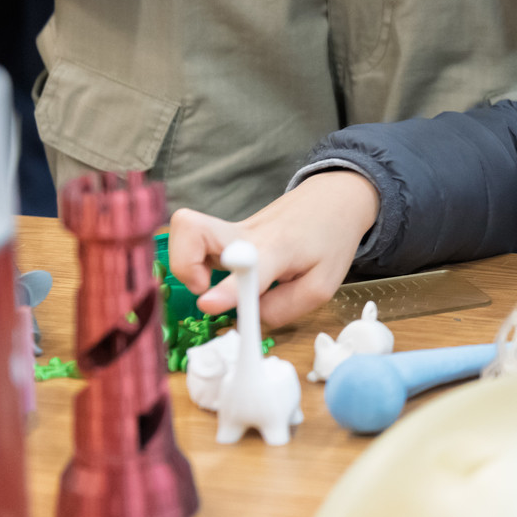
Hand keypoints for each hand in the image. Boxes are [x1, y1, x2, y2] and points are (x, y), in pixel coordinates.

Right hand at [168, 170, 380, 327]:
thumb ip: (282, 309)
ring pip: (189, 232)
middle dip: (183, 263)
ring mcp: (232, 231)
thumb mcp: (322, 285)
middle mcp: (247, 236)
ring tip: (208, 281)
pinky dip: (194, 261)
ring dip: (185, 261)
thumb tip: (247, 318)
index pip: (248, 268)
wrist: (333, 198)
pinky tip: (219, 274)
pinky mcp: (225, 233)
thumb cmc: (330, 240)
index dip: (226, 289)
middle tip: (202, 287)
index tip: (207, 303)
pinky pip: (196, 243)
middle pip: (192, 229)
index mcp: (277, 250)